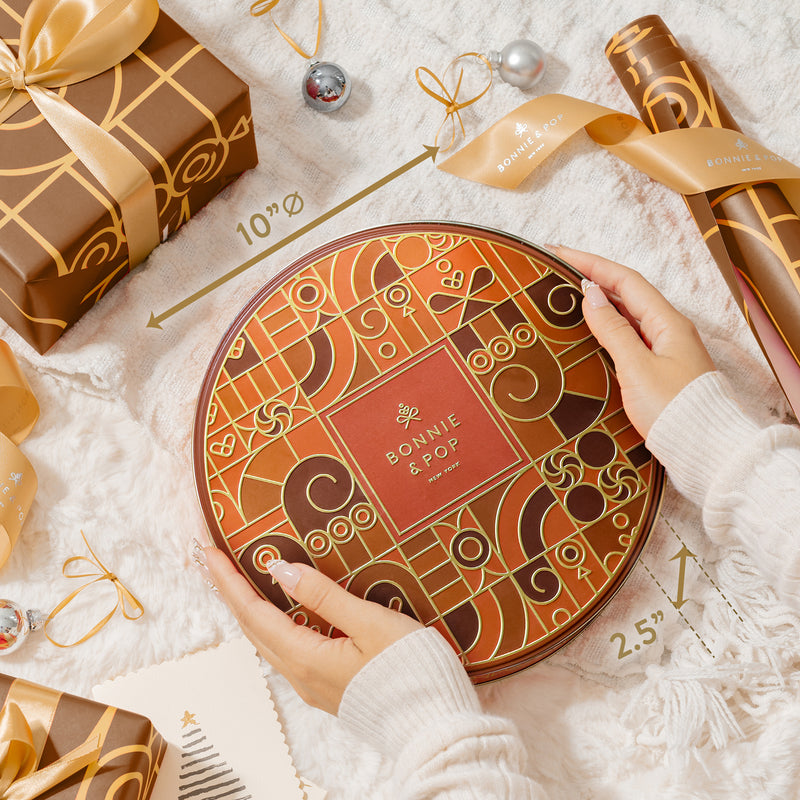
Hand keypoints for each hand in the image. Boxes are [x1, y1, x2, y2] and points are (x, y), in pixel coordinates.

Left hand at [203, 549, 421, 714]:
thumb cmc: (412, 673)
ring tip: (240, 582)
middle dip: (231, 592)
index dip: (229, 580)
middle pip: (253, 628)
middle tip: (217, 560)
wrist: (436, 728)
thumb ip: (324, 596)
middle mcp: (301, 675)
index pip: (253, 613)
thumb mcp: (371, 623)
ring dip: (250, 609)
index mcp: (307, 658)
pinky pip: (287, 651)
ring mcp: (313, 685)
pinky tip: (283, 613)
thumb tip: (280, 571)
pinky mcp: (328, 688)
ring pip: (268, 641)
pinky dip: (273, 625)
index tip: (209, 553)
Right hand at [551, 246, 715, 437]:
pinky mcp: (659, 369)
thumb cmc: (672, 408)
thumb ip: (612, 329)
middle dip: (593, 277)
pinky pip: (630, 335)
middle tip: (559, 269)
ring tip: (569, 293)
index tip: (560, 253)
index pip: (625, 280)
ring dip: (600, 300)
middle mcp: (669, 330)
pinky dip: (608, 325)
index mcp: (667, 322)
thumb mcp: (636, 367)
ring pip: (629, 314)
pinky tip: (592, 330)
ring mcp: (665, 349)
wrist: (703, 449)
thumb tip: (591, 296)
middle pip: (628, 293)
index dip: (592, 263)